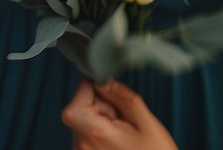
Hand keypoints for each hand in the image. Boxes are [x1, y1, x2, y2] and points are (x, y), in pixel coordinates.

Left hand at [62, 79, 177, 149]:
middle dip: (101, 108)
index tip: (112, 99)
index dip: (93, 92)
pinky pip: (87, 137)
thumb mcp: (145, 122)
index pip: (77, 100)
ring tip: (124, 137)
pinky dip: (101, 134)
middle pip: (80, 110)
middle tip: (124, 123)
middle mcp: (82, 146)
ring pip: (84, 123)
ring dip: (102, 122)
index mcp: (94, 134)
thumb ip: (121, 96)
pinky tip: (119, 145)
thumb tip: (103, 80)